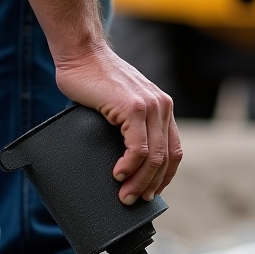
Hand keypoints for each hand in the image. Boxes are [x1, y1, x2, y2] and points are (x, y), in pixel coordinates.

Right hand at [54, 44, 181, 203]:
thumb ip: (129, 126)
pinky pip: (139, 148)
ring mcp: (150, 107)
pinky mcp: (134, 108)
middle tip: (136, 200)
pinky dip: (129, 166)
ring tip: (125, 194)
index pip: (174, 150)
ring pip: (154, 157)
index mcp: (162, 108)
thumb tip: (125, 160)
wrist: (81, 53)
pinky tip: (118, 174)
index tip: (153, 191)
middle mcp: (162, 107)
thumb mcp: (121, 105)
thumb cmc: (93, 80)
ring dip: (140, 181)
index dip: (165, 176)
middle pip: (166, 158)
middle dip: (151, 184)